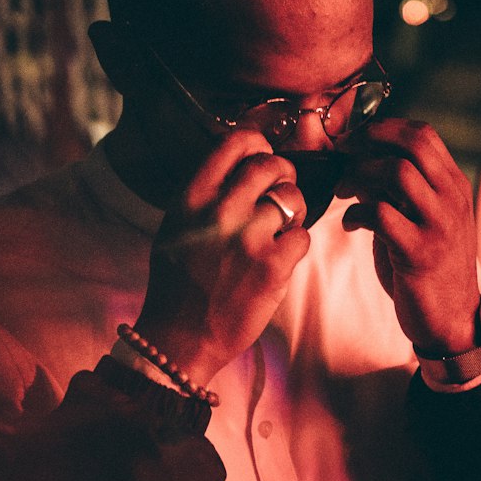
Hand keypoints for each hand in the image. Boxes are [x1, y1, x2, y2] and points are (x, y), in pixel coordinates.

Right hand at [135, 131, 309, 383]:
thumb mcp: (176, 227)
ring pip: (293, 198)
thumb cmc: (178, 284)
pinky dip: (296, 246)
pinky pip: (303, 236)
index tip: (262, 158)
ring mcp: (248, 237)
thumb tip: (242, 164)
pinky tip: (279, 259)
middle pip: (271, 165)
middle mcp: (220, 210)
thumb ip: (205, 195)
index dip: (258, 145)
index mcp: (192, 197)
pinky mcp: (272, 266)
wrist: (180, 338)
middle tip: (280, 194)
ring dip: (293, 212)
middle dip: (283, 176)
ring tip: (280, 230)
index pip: (235, 142)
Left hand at [335, 118, 479, 354]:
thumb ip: (399, 190)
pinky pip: (381, 215)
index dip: (383, 128)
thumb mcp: (424, 220)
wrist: (452, 318)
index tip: (355, 140)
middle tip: (343, 155)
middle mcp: (452, 200)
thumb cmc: (429, 267)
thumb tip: (360, 161)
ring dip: (359, 175)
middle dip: (368, 140)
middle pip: (412, 144)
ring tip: (343, 191)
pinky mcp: (419, 253)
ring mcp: (438, 225)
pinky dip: (356, 214)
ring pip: (396, 173)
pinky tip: (350, 224)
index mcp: (454, 186)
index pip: (423, 134)